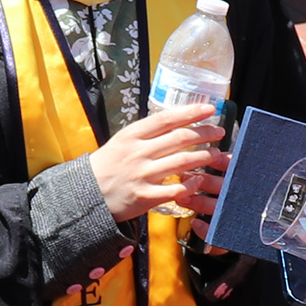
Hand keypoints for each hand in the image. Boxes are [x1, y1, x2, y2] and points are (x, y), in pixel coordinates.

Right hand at [86, 101, 225, 223]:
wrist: (85, 195)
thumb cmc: (105, 167)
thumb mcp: (121, 142)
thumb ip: (145, 135)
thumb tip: (173, 123)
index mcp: (132, 136)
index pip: (167, 119)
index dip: (191, 112)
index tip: (210, 108)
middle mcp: (138, 152)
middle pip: (180, 138)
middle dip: (205, 134)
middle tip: (219, 132)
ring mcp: (142, 174)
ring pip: (182, 162)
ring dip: (203, 157)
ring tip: (215, 154)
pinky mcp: (144, 196)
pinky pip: (175, 189)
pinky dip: (190, 184)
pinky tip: (198, 180)